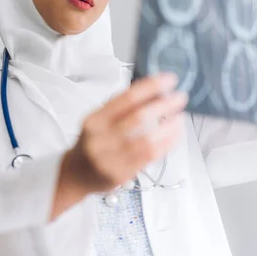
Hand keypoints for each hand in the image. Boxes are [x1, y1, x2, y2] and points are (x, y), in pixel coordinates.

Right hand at [67, 73, 186, 193]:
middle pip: (139, 117)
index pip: (126, 98)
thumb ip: (121, 108)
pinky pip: (150, 156)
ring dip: (169, 126)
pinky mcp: (120, 174)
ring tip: (180, 117)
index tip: (169, 80)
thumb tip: (154, 92)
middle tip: (180, 97)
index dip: (151, 87)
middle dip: (164, 105)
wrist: (76, 175)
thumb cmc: (93, 144)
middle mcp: (100, 138)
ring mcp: (110, 158)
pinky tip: (174, 135)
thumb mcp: (98, 121)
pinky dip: (166, 143)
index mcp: (95, 120)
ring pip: (148, 139)